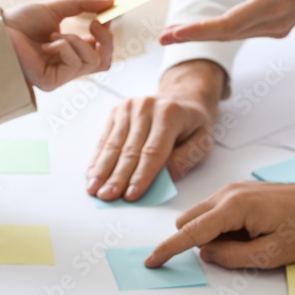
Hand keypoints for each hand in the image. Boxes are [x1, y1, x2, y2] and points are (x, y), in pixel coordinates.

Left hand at [4, 0, 113, 91]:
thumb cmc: (21, 21)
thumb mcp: (56, 8)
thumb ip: (83, 4)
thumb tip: (111, 2)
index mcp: (71, 52)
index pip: (102, 53)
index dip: (108, 36)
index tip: (104, 16)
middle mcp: (68, 68)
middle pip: (104, 62)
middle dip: (106, 40)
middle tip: (95, 22)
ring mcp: (60, 77)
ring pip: (91, 61)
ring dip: (75, 40)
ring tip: (54, 34)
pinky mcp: (52, 82)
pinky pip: (74, 63)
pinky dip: (64, 47)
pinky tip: (47, 44)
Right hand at [87, 60, 224, 200]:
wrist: (183, 97)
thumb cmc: (193, 124)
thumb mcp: (202, 142)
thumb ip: (184, 161)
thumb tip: (162, 180)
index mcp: (170, 114)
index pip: (153, 151)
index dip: (141, 175)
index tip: (131, 195)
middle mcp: (146, 107)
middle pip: (129, 149)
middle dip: (117, 177)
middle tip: (107, 196)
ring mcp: (129, 108)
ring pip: (113, 145)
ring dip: (102, 170)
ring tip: (93, 189)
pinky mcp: (117, 112)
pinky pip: (105, 139)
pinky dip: (98, 158)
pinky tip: (92, 174)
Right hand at [145, 177, 294, 268]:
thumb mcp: (268, 255)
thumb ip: (231, 257)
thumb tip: (207, 254)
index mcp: (233, 208)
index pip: (189, 232)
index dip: (168, 249)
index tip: (151, 260)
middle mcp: (228, 193)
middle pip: (189, 221)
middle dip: (198, 242)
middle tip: (234, 253)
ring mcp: (233, 190)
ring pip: (202, 217)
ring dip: (213, 235)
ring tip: (251, 241)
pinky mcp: (240, 191)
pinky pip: (216, 212)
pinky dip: (224, 227)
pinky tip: (252, 232)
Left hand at [159, 0, 294, 43]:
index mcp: (275, 4)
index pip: (229, 24)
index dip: (200, 30)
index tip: (175, 33)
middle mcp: (276, 23)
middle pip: (227, 34)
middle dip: (194, 35)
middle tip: (163, 36)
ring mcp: (277, 29)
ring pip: (234, 35)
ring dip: (205, 35)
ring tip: (176, 33)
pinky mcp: (276, 29)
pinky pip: (243, 32)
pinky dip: (221, 31)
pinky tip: (201, 29)